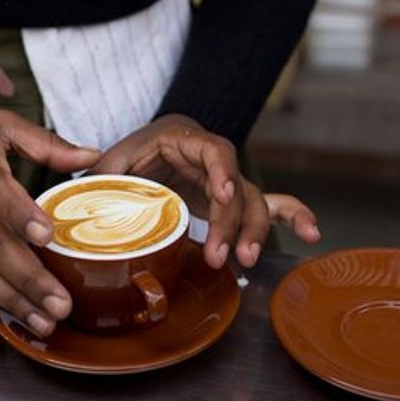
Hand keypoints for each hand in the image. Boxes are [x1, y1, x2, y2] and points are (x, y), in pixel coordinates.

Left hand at [90, 114, 318, 267]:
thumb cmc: (125, 158)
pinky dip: (292, 217)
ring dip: (253, 232)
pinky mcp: (234, 200)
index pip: (213, 150)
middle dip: (233, 223)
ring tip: (244, 261)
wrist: (140, 156)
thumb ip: (101, 179)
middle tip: (222, 256)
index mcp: (183, 139)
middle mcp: (212, 158)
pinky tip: (312, 233)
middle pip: (237, 187)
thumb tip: (87, 194)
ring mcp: (227, 180)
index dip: (222, 171)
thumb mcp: (109, 165)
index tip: (224, 194)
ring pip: (253, 202)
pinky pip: (270, 205)